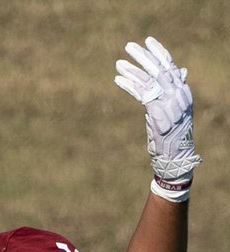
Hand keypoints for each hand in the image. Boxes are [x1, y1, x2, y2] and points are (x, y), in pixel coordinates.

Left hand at [115, 36, 200, 194]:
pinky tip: (118, 79)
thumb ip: (175, 92)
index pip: (171, 67)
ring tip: (119, 63)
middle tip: (129, 46)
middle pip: (159, 69)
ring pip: (148, 80)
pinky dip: (129, 85)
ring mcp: (169, 104)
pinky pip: (141, 94)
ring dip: (132, 70)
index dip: (159, 53)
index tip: (148, 42)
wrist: (175, 160)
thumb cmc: (173, 137)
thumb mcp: (176, 111)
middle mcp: (178, 95)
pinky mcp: (157, 113)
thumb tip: (179, 72)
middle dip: (143, 57)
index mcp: (183, 92)